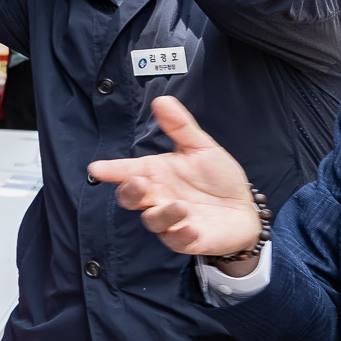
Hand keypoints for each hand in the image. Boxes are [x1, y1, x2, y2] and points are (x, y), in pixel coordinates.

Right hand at [87, 96, 262, 257]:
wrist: (244, 209)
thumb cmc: (217, 179)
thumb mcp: (201, 148)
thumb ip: (180, 127)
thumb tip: (162, 99)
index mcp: (157, 174)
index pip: (127, 171)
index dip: (111, 170)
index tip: (96, 168)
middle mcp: (158, 198)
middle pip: (130, 198)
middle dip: (130, 191)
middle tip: (140, 183)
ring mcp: (170, 221)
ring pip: (152, 221)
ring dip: (163, 213)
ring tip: (182, 205)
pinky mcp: (186, 239)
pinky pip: (176, 240)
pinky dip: (180, 234)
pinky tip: (191, 226)